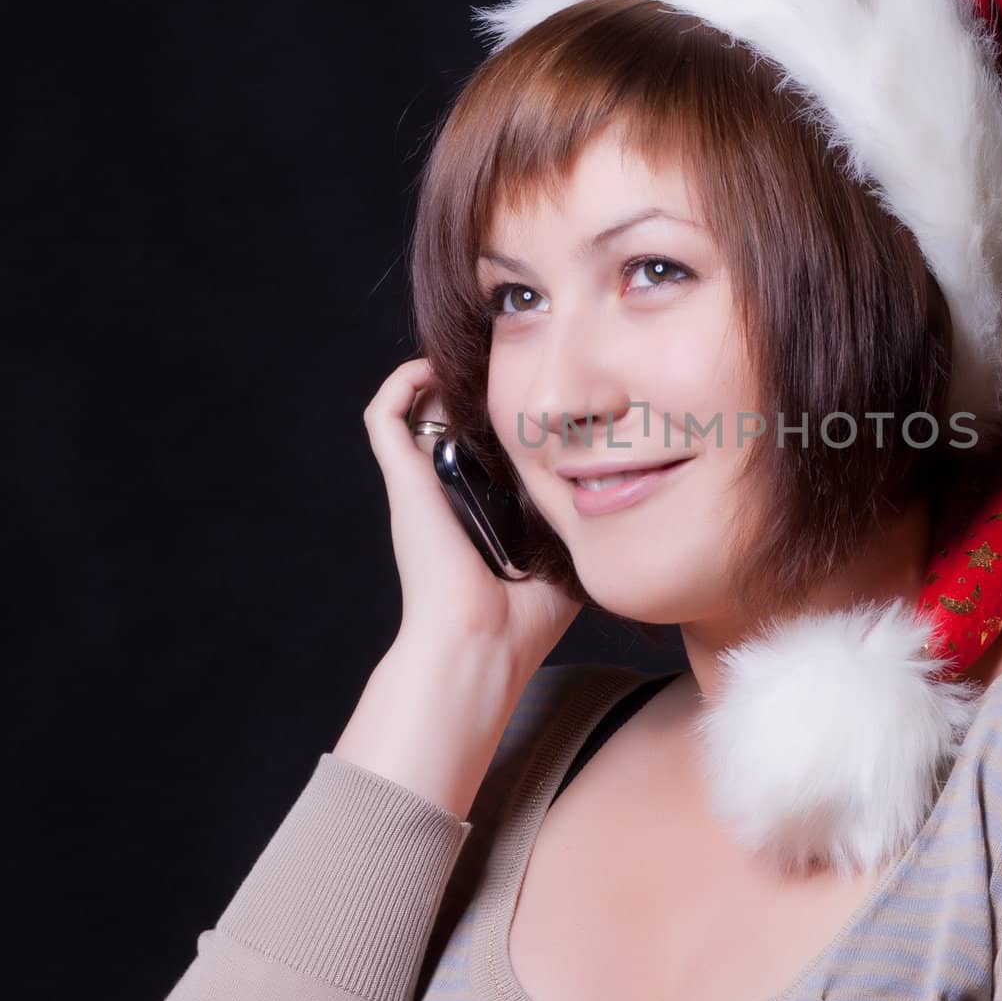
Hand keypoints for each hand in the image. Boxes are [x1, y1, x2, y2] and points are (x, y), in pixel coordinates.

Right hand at [362, 357, 582, 675]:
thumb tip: (616, 506)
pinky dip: (401, 383)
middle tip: (504, 362)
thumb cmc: (521, 624)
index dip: (500, 418)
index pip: (482, 450)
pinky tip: (432, 366)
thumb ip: (581, 532)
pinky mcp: (403, 482)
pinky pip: (385, 416)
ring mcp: (421, 487)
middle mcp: (446, 494)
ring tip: (469, 356)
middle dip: (473, 389)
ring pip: (412, 411)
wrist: (483, 644)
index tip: (532, 395)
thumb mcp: (564, 564)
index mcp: (478, 512)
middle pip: (449, 422)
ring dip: (435, 377)